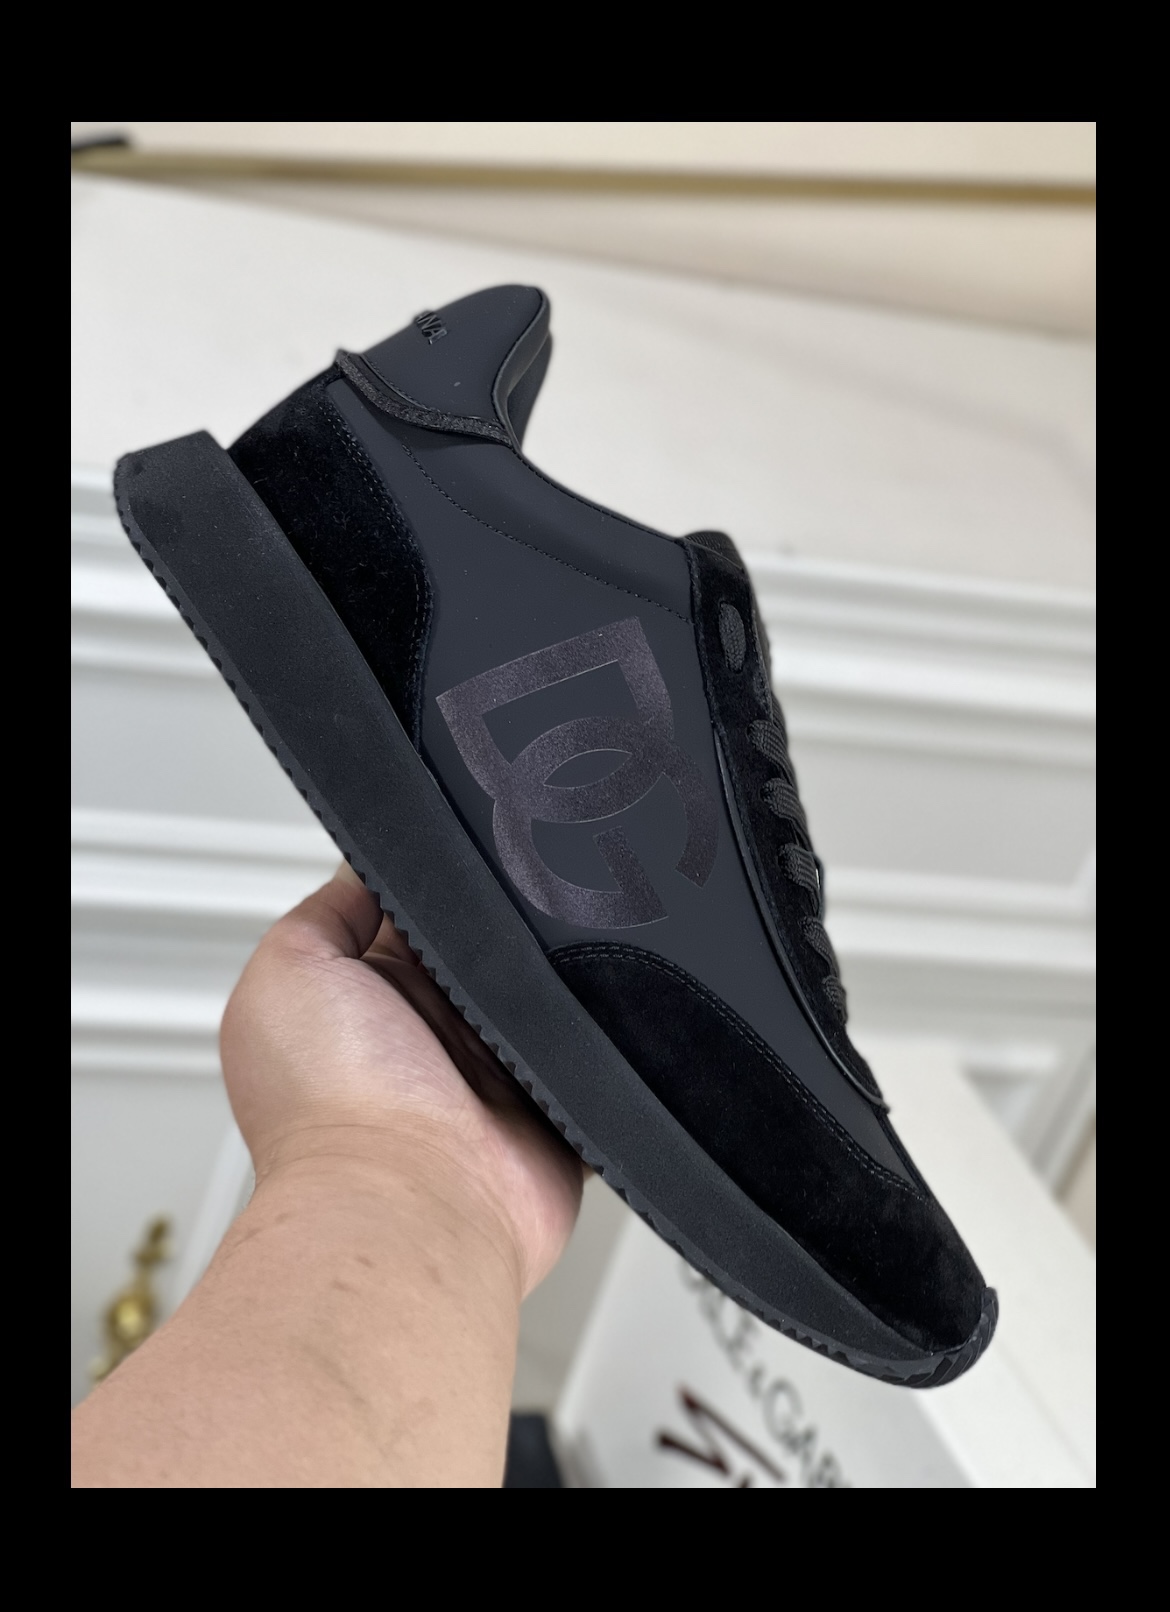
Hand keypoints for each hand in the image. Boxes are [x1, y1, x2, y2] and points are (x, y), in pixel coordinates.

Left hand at [221, 863, 584, 1296]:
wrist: (411, 1207)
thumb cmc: (333, 1110)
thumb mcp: (288, 969)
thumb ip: (329, 910)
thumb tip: (373, 869)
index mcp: (366, 995)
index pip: (414, 908)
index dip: (442, 874)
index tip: (473, 842)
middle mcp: (429, 1033)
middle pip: (486, 941)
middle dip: (504, 918)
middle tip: (520, 896)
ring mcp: (494, 1070)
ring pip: (544, 988)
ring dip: (552, 972)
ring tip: (552, 953)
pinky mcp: (553, 1106)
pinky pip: (592, 1053)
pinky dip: (600, 1034)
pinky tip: (597, 1007)